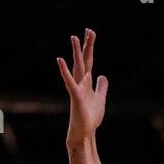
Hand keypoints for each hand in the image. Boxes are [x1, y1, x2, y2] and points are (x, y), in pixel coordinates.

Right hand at [57, 28, 107, 146]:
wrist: (84, 133)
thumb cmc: (90, 118)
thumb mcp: (100, 99)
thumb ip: (101, 87)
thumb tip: (103, 75)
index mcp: (87, 82)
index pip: (89, 62)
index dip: (90, 48)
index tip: (91, 33)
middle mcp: (81, 83)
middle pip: (84, 61)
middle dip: (86, 46)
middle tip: (89, 30)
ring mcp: (77, 89)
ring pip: (77, 67)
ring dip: (76, 53)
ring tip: (74, 37)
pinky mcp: (75, 97)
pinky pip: (69, 82)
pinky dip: (64, 71)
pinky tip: (60, 60)